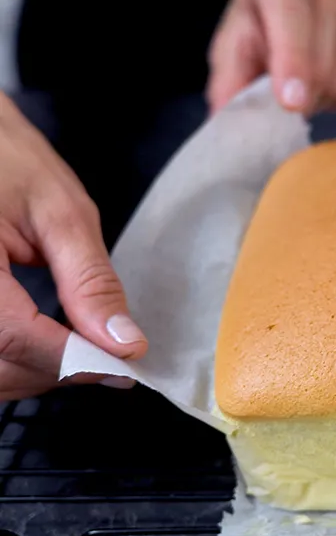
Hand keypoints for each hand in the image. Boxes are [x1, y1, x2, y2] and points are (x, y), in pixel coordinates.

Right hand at [0, 94, 146, 400]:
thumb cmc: (11, 162)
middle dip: (57, 371)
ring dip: (35, 373)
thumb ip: (91, 282)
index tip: (123, 365)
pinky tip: (46, 343)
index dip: (72, 360)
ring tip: (81, 348)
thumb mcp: (63, 214)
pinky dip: (15, 361)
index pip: (14, 337)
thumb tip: (125, 342)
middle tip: (108, 355)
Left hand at [206, 0, 335, 116]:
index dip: (292, 58)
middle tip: (286, 95)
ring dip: (322, 97)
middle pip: (321, 60)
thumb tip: (224, 120)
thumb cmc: (271, 17)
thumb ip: (229, 76)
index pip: (289, 9)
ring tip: (310, 80)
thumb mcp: (239, 36)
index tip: (292, 103)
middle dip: (300, 94)